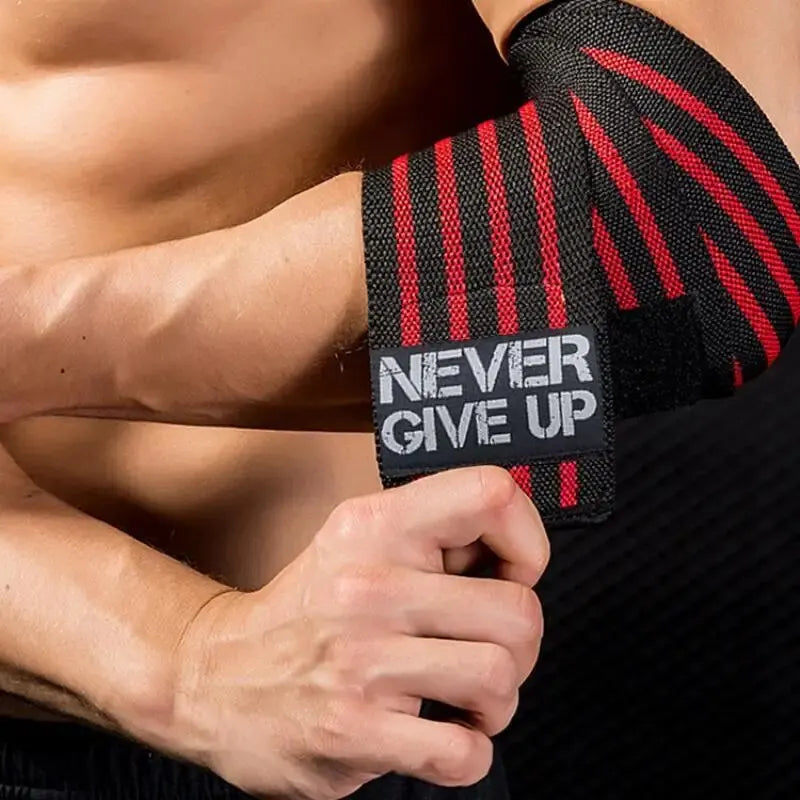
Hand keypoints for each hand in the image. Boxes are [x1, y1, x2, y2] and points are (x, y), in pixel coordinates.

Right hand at [169, 466, 548, 799]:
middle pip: (519, 610)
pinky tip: (439, 733)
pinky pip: (463, 752)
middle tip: (484, 651)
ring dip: (496, 702)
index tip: (510, 574)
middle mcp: (369, 584)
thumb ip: (434, 533)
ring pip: (499, 677)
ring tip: (460, 698)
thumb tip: (518, 541)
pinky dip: (466, 751)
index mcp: (377, 526)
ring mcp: (361, 659)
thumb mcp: (359, 542)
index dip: (527, 541)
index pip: (492, 494)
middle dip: (520, 645)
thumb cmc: (307, 609)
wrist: (216, 676)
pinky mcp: (354, 730)